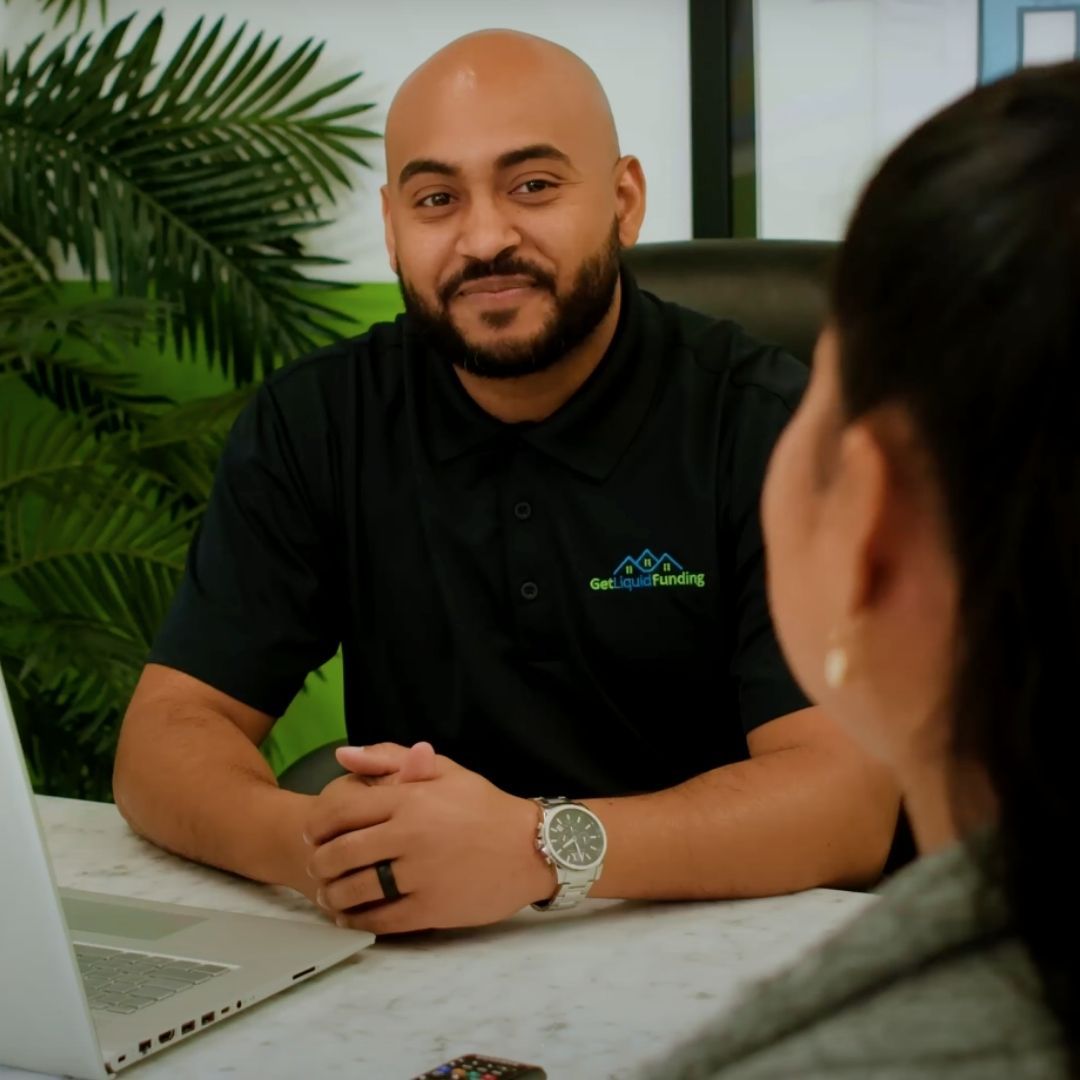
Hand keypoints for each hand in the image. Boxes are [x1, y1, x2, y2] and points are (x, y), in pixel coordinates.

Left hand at [302, 745, 554, 933]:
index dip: (319, 823)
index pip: (341, 809)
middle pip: (340, 853)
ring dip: (333, 895)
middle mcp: (410, 836)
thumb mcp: (445, 770)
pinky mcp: (431, 909)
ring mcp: (420, 875)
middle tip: (318, 867)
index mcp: (410, 799)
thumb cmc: (485, 806)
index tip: (315, 833)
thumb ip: (390, 758)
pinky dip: (358, 921)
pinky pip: (380, 920)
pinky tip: (352, 916)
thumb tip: (342, 756)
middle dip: (320, 863)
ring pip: (355, 890)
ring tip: (331, 894)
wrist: (532, 848)